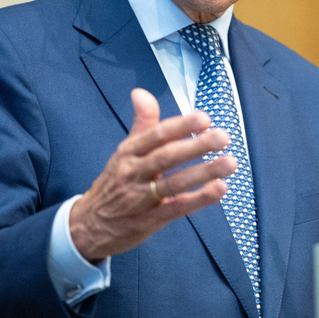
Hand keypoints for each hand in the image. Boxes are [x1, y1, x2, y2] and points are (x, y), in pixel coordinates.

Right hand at [70, 88, 236, 260]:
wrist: (88, 225)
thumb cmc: (115, 182)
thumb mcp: (125, 151)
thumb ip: (141, 123)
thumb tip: (140, 92)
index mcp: (129, 152)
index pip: (156, 135)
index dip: (180, 126)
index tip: (204, 118)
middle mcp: (133, 172)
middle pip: (167, 157)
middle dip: (196, 146)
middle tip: (222, 137)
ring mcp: (141, 198)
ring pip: (174, 183)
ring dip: (204, 172)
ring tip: (230, 163)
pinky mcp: (149, 221)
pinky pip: (176, 208)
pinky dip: (199, 199)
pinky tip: (219, 189)